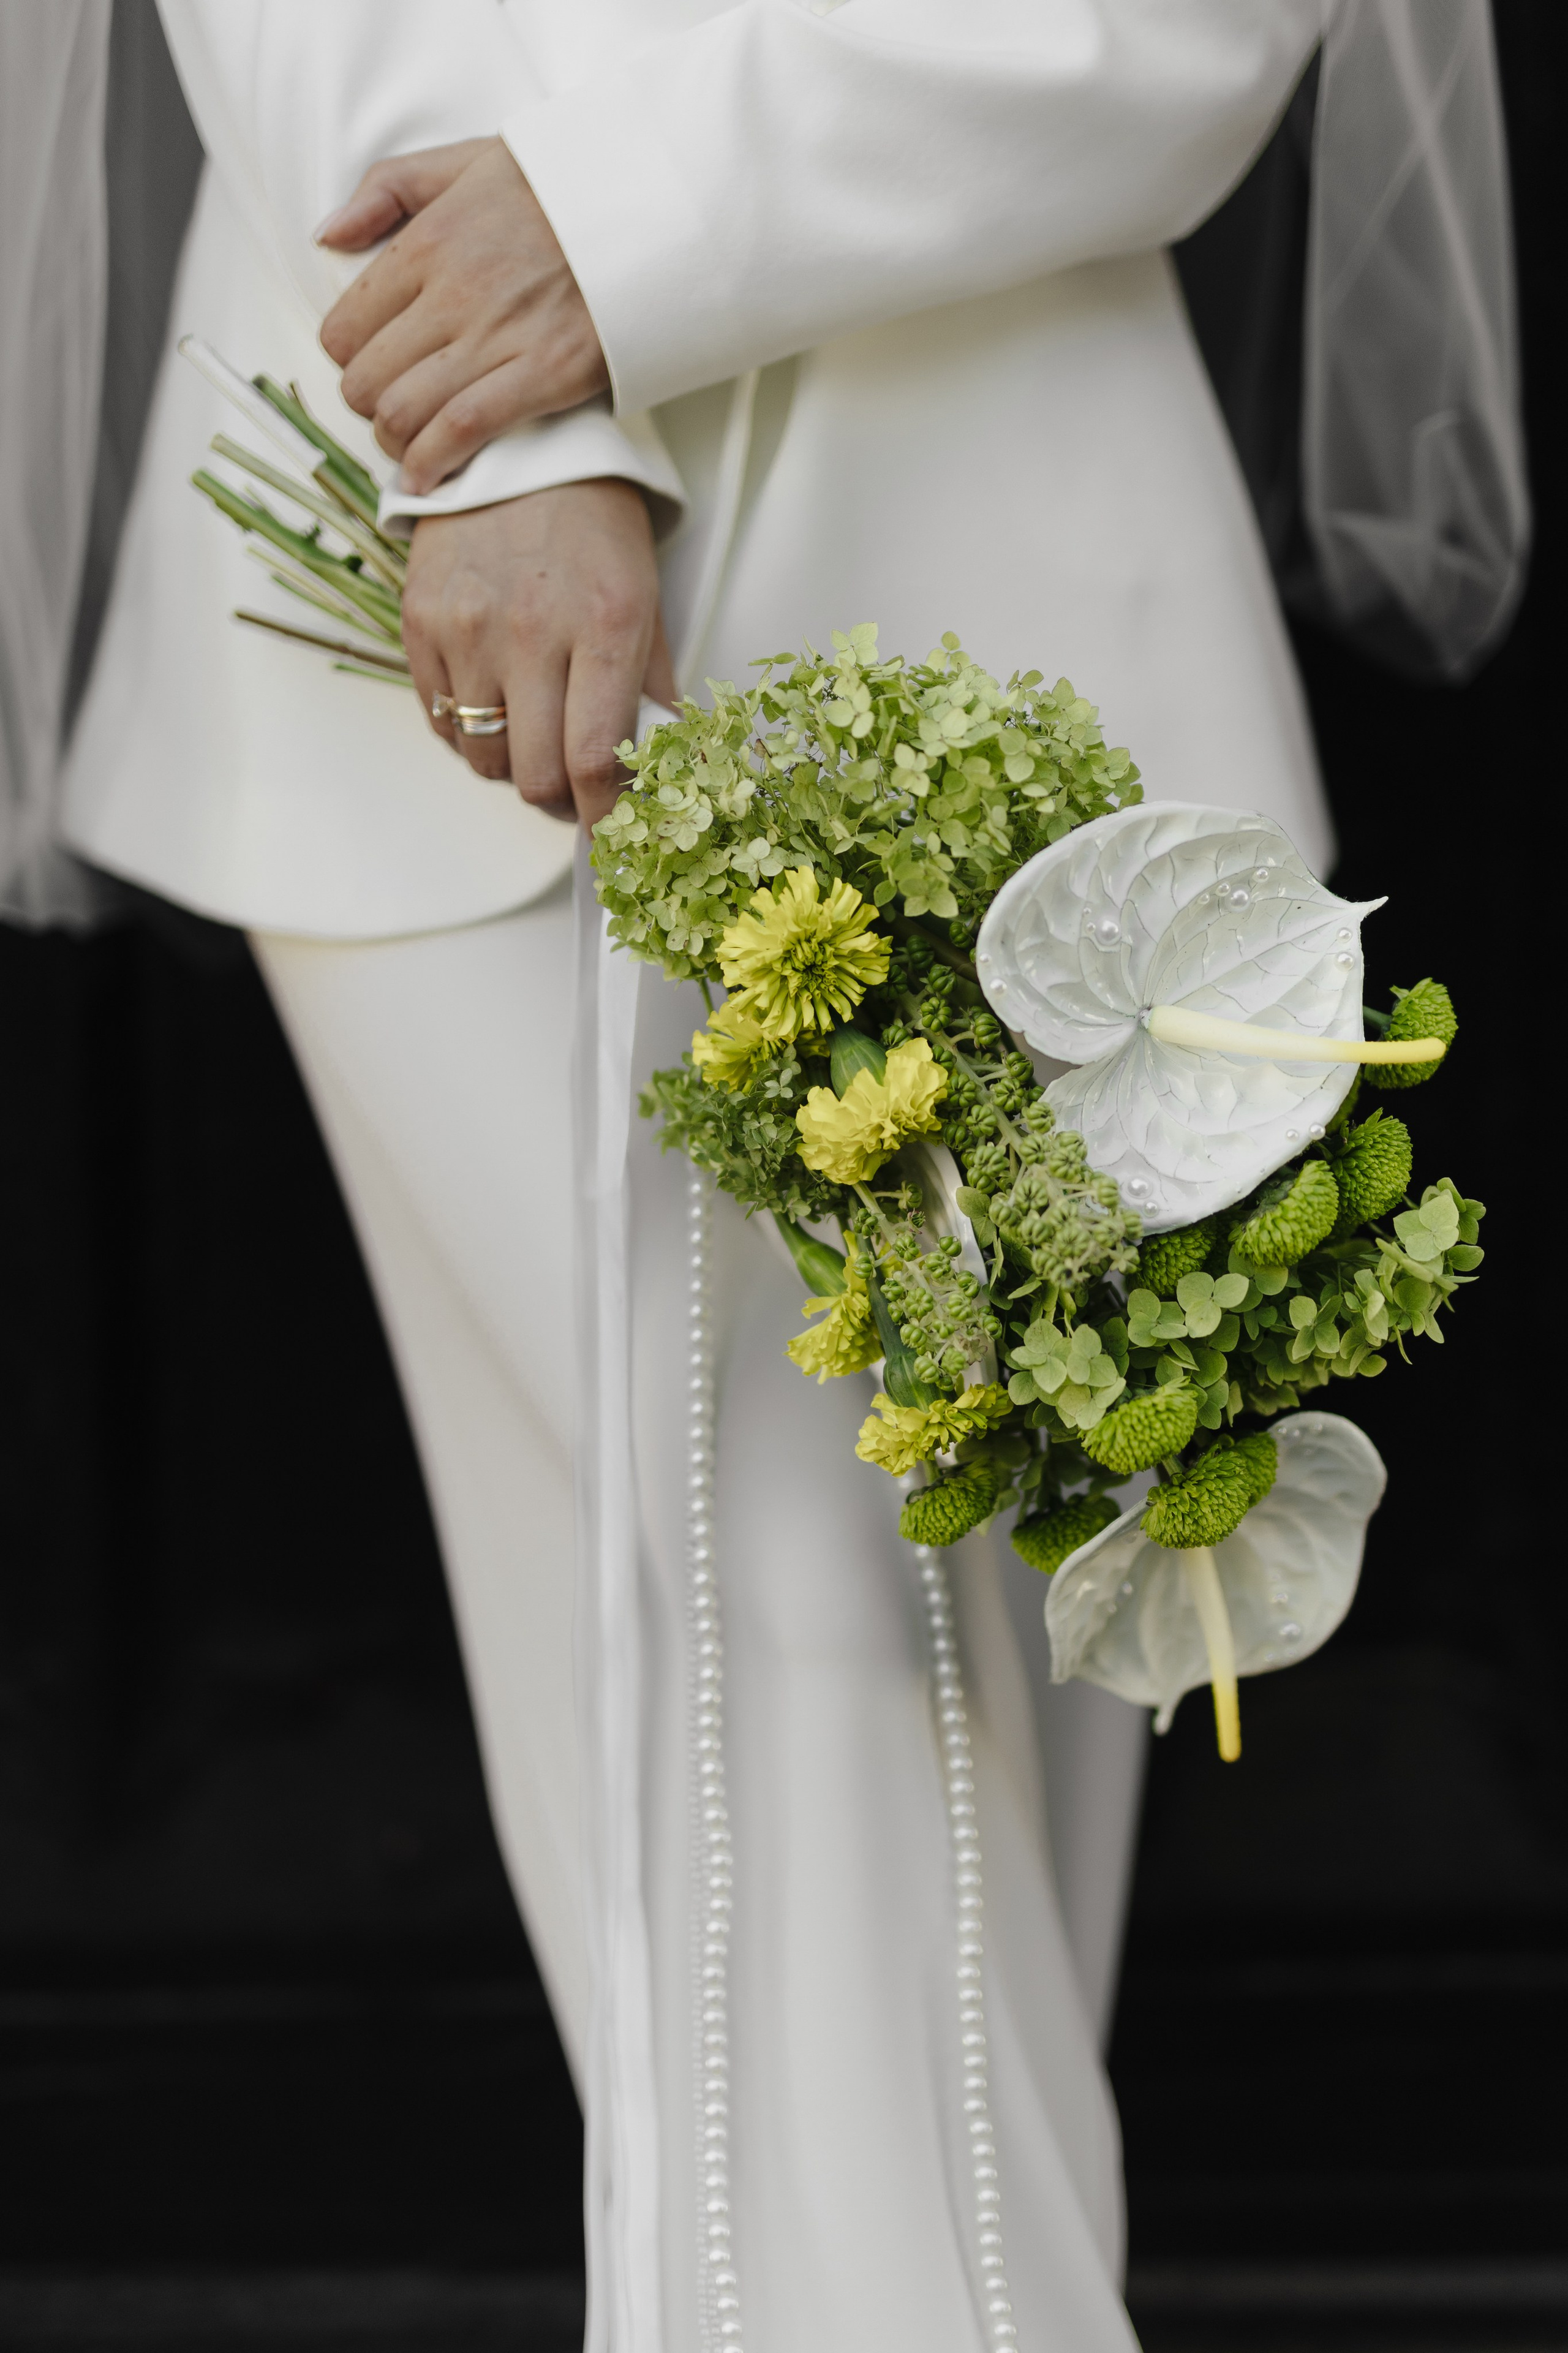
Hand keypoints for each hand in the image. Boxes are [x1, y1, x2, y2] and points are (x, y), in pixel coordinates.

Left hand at [318, 138, 606, 493]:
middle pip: (367, 381)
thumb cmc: (560, 187)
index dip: (350, 360)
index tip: (373, 365)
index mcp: (428, 242)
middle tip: (393, 410)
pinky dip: (434, 465)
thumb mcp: (464, 160)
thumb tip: (327, 235)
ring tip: (411, 447)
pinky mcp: (544, 374)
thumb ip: (388, 189)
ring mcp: (497, 336)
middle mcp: (452, 292)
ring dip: (398, 443)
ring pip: (404, 413)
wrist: (649, 206)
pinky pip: (463, 430)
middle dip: (370, 407)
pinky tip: (427, 481)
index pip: (345, 328)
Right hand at [402, 479, 673, 829]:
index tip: (613, 835)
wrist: (517, 446)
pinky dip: (470, 733)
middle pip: (533, 777)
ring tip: (534, 737)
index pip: (596, 762)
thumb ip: (653, 694)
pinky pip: (440, 721)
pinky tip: (495, 704)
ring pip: (482, 759)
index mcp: (604, 626)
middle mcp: (529, 631)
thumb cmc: (594, 528)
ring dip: (512, 768)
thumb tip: (663, 777)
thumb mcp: (645, 601)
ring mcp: (466, 628)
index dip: (605, 819)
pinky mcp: (419, 621)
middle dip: (560, 801)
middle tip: (576, 789)